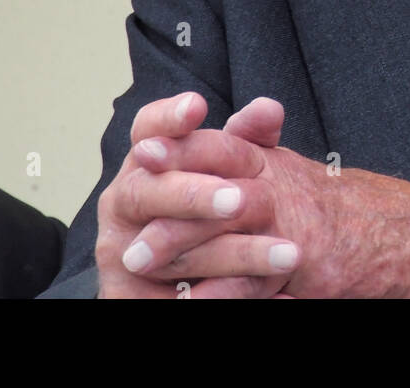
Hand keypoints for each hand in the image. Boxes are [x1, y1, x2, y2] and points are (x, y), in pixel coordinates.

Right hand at [94, 92, 295, 297]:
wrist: (186, 275)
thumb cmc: (210, 209)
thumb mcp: (231, 170)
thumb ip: (248, 139)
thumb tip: (271, 109)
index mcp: (144, 162)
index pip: (147, 129)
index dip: (168, 117)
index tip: (199, 107)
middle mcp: (123, 202)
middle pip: (148, 190)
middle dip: (194, 195)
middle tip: (241, 200)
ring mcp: (121, 251)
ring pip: (168, 253)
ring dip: (233, 254)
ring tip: (288, 255)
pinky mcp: (127, 297)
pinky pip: (178, 301)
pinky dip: (226, 299)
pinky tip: (278, 296)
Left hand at [123, 98, 409, 297]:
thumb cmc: (350, 209)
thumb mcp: (296, 172)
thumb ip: (256, 147)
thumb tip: (212, 128)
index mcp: (276, 165)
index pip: (225, 146)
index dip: (183, 146)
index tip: (141, 151)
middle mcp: (288, 189)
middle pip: (224, 187)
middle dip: (174, 201)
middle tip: (128, 214)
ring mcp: (301, 228)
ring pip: (235, 234)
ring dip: (187, 248)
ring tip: (141, 262)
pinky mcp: (315, 266)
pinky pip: (261, 283)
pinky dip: (226, 294)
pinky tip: (193, 303)